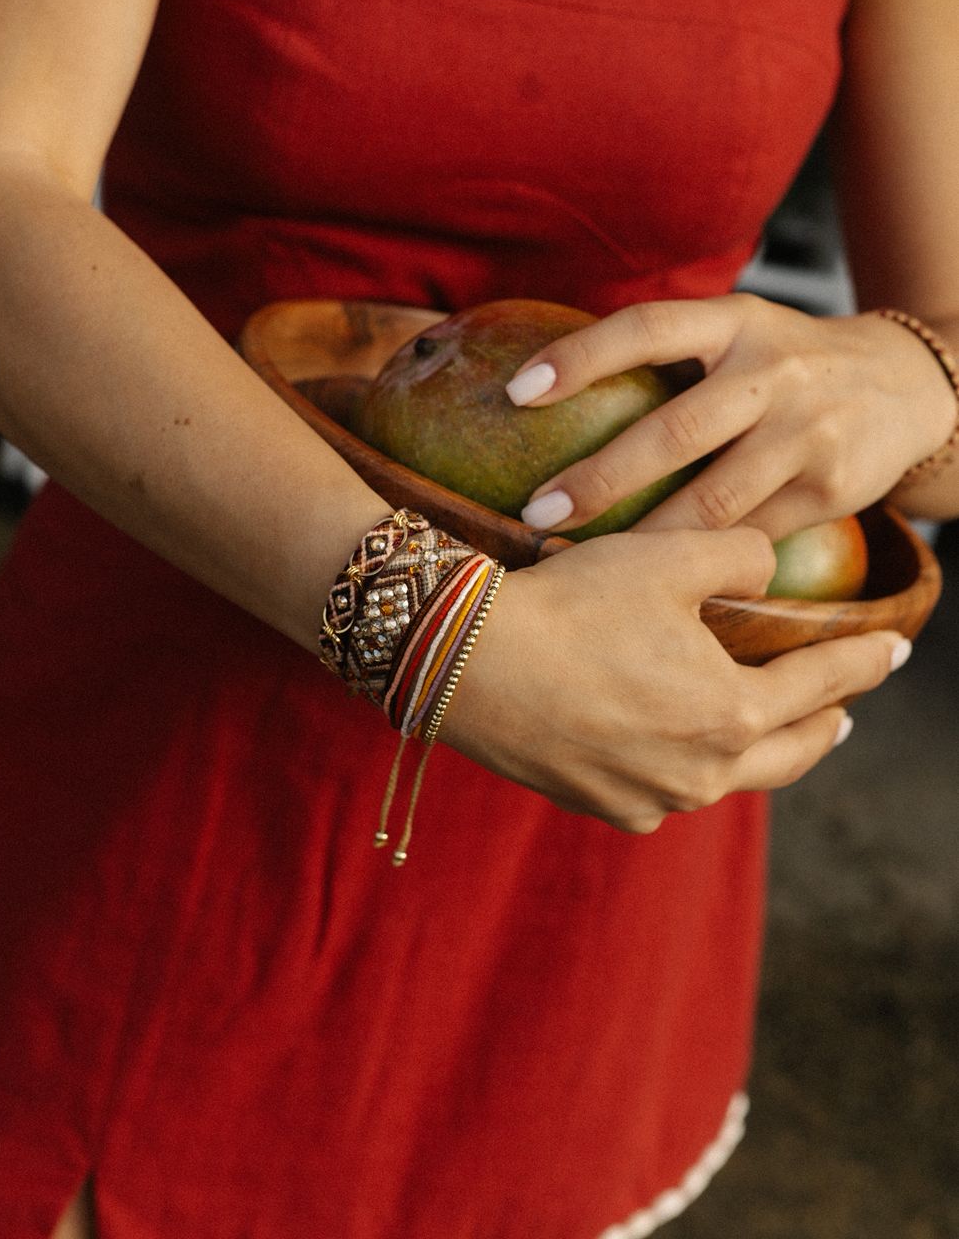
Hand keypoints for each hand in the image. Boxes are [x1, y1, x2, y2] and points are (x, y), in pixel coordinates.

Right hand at [439, 527, 907, 833]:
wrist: (465, 659)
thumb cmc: (571, 602)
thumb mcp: (668, 557)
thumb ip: (742, 556)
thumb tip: (770, 573)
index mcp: (731, 714)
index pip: (823, 686)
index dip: (863, 662)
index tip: (896, 650)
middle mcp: (699, 773)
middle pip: (789, 754)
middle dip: (825, 726)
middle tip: (847, 709)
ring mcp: (647, 799)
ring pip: (725, 778)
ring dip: (755, 750)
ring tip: (765, 727)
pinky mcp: (597, 805)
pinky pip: (662, 790)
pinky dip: (685, 766)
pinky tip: (675, 748)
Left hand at [505, 295, 956, 540]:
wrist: (906, 384)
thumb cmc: (785, 361)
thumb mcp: (737, 331)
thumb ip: (669, 353)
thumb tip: (544, 384)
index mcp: (733, 323)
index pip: (647, 329)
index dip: (581, 357)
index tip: (517, 392)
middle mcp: (771, 372)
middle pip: (674, 431)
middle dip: (600, 478)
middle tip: (536, 511)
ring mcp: (805, 432)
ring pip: (712, 500)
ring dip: (642, 537)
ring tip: (584, 557)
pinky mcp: (829, 488)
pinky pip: (751, 536)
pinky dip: (700, 563)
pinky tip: (654, 581)